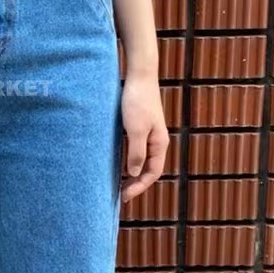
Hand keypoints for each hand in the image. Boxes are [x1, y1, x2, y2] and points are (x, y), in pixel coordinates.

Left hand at [120, 71, 168, 203]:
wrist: (139, 75)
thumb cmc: (137, 101)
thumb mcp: (136, 129)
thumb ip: (136, 152)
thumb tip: (132, 173)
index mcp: (159, 143)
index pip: (152, 173)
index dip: (139, 187)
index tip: (124, 197)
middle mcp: (156, 141)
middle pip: (147, 169)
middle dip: (134, 184)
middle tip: (119, 195)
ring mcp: (148, 134)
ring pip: (140, 160)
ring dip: (130, 173)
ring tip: (116, 184)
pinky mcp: (138, 127)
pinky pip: (133, 150)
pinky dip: (126, 160)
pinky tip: (115, 164)